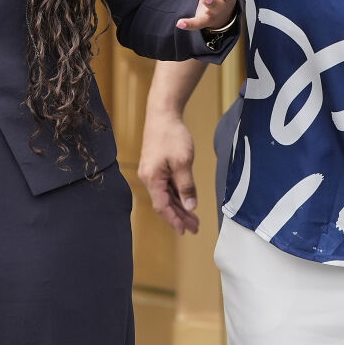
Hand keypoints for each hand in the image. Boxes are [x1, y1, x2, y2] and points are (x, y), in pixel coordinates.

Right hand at [139, 106, 200, 234]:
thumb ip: (186, 186)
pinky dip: (177, 195)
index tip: (185, 230)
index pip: (162, 206)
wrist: (163, 114)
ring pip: (166, 196)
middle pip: (164, 204)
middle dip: (179, 217)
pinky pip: (167, 187)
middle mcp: (149, 178)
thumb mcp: (183, 162)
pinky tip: (187, 201)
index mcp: (152, 179)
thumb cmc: (171, 136)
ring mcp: (152, 173)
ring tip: (194, 219)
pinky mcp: (157, 167)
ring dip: (180, 207)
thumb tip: (190, 206)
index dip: (174, 220)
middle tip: (195, 228)